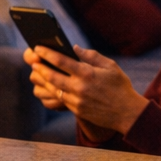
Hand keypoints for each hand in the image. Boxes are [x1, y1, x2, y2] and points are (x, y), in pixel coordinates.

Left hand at [22, 44, 149, 136]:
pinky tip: (51, 86)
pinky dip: (55, 91)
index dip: (46, 53)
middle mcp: (80, 87)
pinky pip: (61, 99)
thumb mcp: (110, 66)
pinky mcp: (77, 110)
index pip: (61, 60)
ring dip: (44, 80)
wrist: (128, 113)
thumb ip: (91, 56)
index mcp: (87, 73)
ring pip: (54, 89)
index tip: (37, 47)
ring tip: (39, 73)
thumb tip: (74, 48)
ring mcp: (77, 101)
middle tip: (33, 62)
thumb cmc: (120, 86)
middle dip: (40, 68)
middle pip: (52, 76)